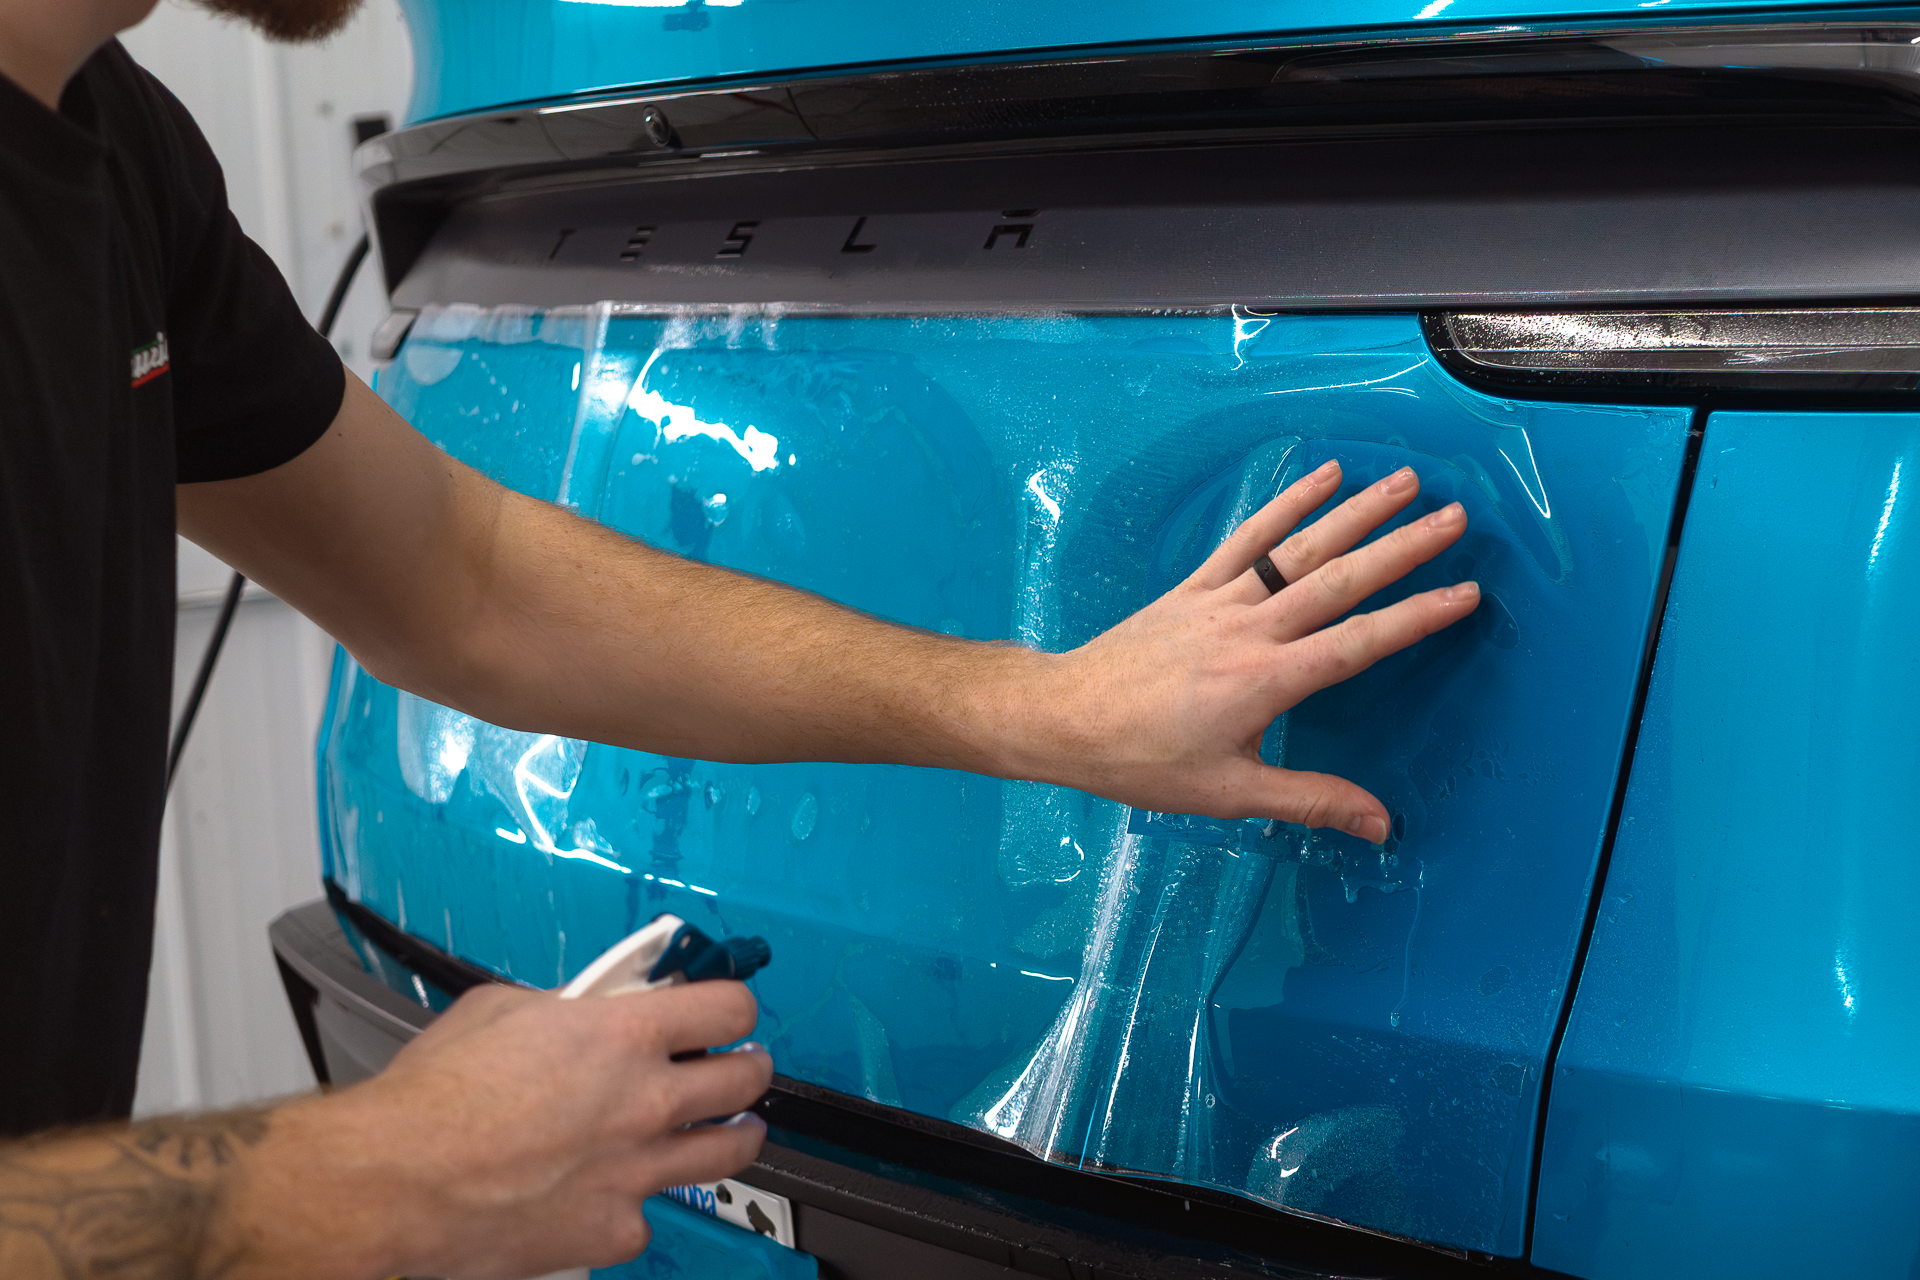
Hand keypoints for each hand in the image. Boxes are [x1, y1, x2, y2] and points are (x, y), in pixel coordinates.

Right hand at [231, 981, 771, 1279]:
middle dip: (748, 1069)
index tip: (729, 1012)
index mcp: (624, 1035)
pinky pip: (648, 1216)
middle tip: (740, 1068)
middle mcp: (646, 1102)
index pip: (729, 1008)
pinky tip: (615, 1192)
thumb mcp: (503, 1009)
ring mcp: (636, 1172)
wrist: (394, 1182)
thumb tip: (589, 1009)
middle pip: (746, 1080)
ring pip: (729, 1154)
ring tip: (728, 1130)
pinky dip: (635, 1203)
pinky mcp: (613, 1231)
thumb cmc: (432, 1098)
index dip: (733, 1006)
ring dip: (733, 1135)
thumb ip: (567, 1007)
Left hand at [1039, 461, 1478, 840]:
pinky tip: (1320, 478)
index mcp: (1266, 682)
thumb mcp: (1229, 793)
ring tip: (1402, 480)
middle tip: (1456, 517)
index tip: (1466, 593)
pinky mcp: (1191, 588)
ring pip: (1298, 549)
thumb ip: (1310, 801)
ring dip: (1354, 511)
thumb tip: (1380, 824)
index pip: (1358, 644)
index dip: (1416, 619)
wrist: (1063, 718)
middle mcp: (1249, 630)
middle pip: (1339, 581)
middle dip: (1402, 548)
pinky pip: (1246, 539)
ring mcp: (1219, 601)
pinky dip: (1285, 506)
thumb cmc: (1142, 761)